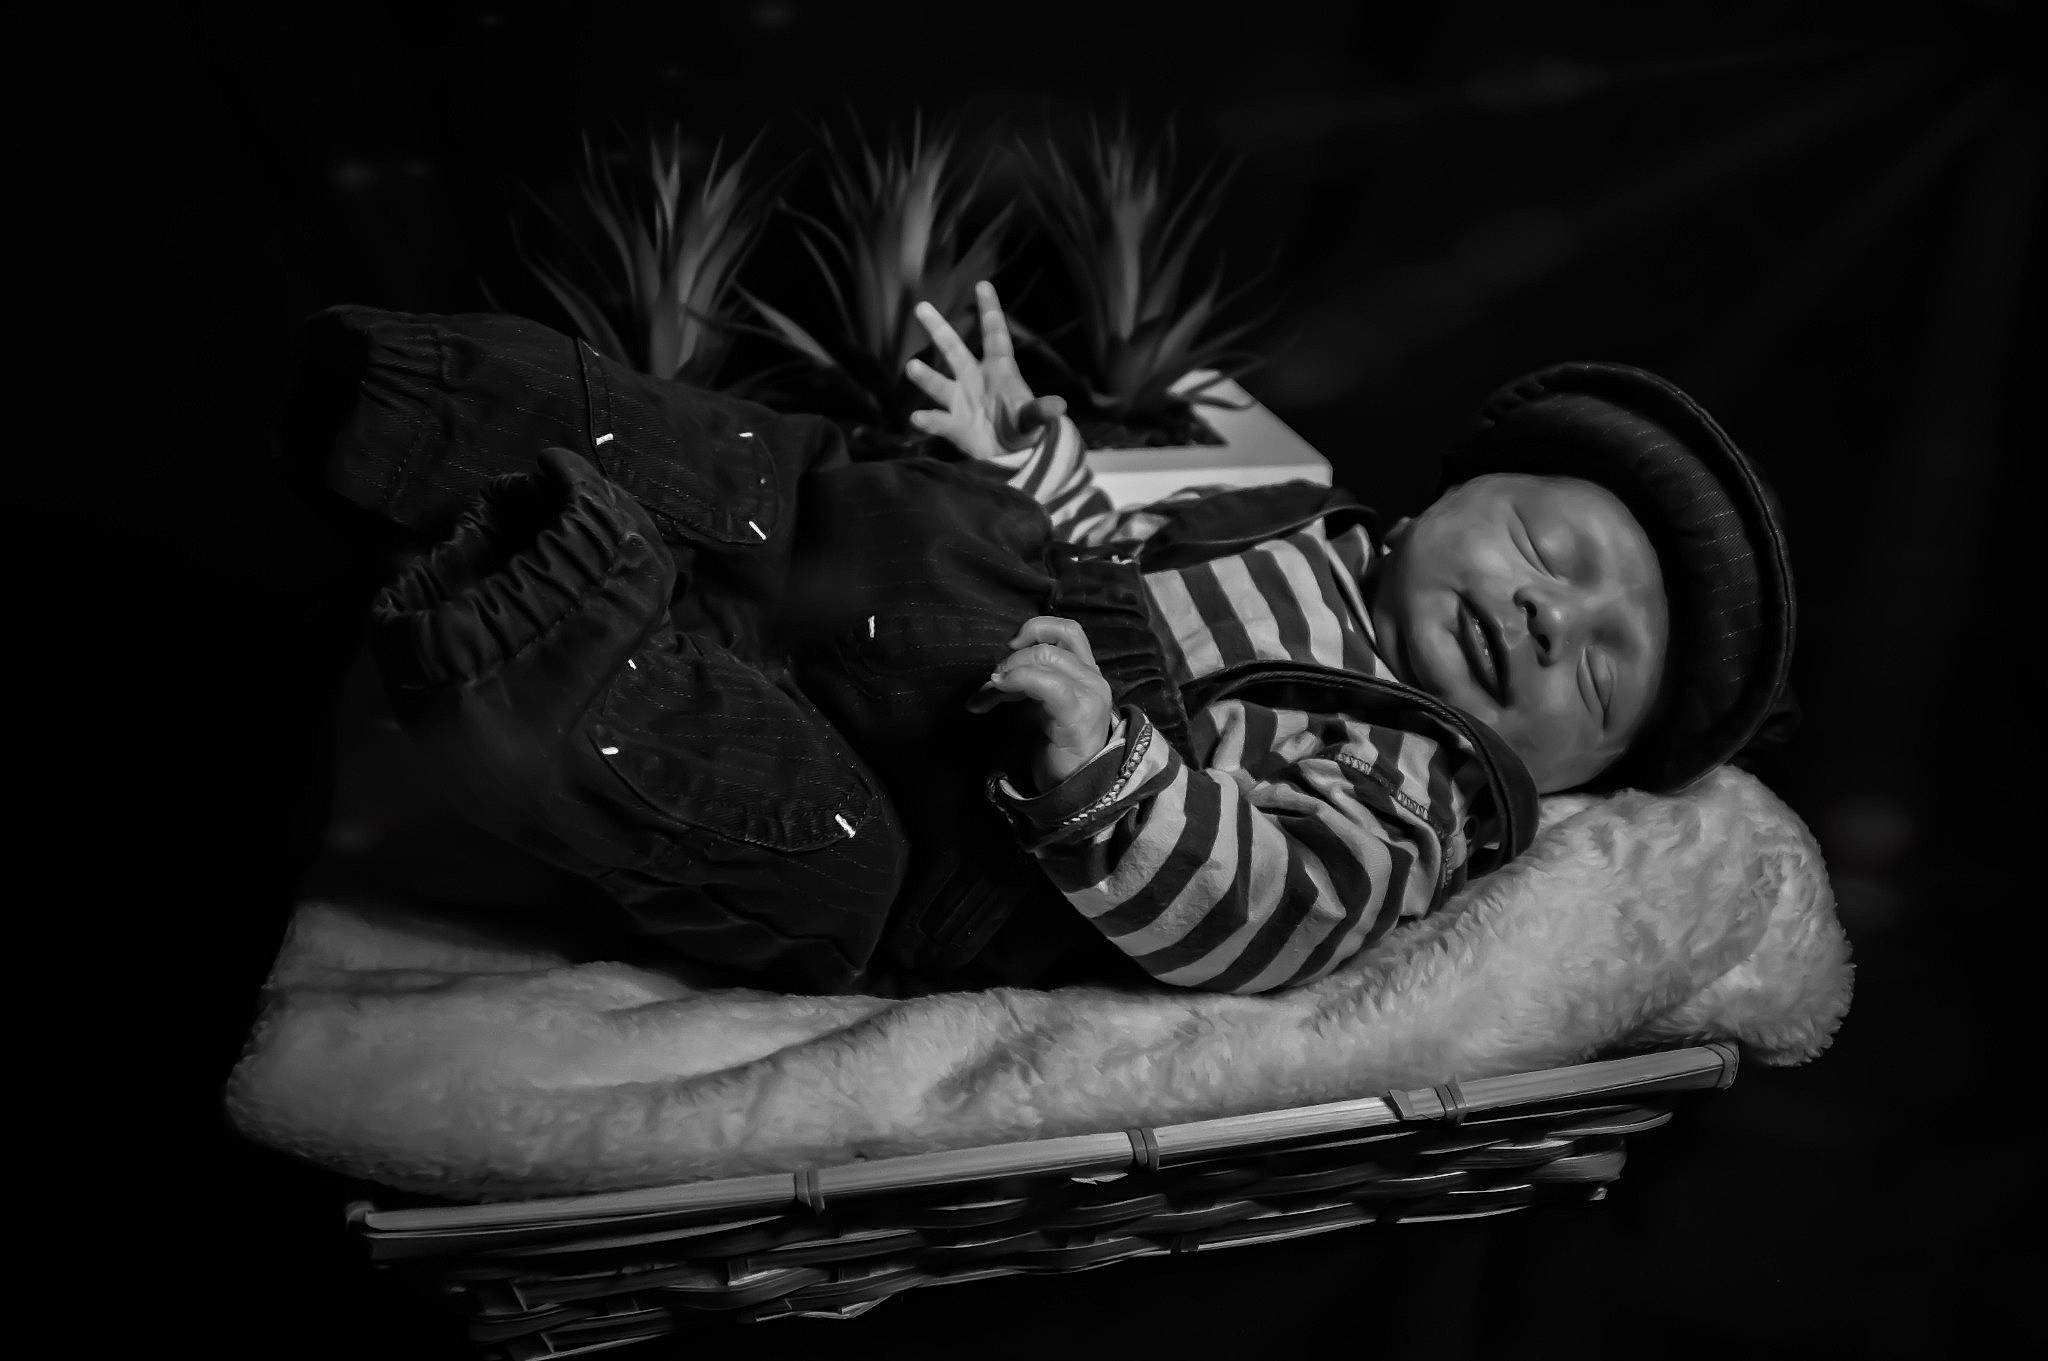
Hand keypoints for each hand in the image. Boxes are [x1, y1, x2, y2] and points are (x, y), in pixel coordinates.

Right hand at [906, 280, 1066, 460]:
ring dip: (927, 377)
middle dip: (938, 329)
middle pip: (953, 350)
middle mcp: (974, 379)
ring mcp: (961, 401)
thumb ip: (1040, 411)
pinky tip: (917, 418)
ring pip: (940, 384)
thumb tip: (1059, 406)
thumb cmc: (1023, 428)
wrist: (1011, 456)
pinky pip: (939, 420)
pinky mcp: (953, 425)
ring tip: (912, 367)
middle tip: (921, 308)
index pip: (994, 335)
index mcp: (999, 370)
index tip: (983, 285)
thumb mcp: (1032, 419)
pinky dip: (928, 420)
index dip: (989, 311)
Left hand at [965, 616, 1114, 791]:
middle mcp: (1092, 678)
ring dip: (1011, 668)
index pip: (1065, 630)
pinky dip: (1018, 680)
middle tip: (994, 679)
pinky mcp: (1079, 715)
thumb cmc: (1054, 748)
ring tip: (992, 690)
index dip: (1033, 630)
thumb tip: (990, 677)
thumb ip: (1020, 684)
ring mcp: (1090, 695)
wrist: (1073, 789)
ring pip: (1047, 656)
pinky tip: (999, 692)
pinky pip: (1047, 683)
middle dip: (1013, 656)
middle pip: (1051, 641)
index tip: (1008, 649)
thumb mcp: (1035, 706)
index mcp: (1086, 672)